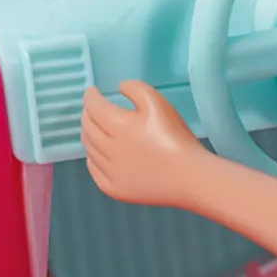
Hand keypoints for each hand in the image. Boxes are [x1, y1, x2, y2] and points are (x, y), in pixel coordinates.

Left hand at [81, 80, 205, 207]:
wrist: (189, 176)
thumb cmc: (177, 139)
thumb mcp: (158, 103)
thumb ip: (136, 89)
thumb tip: (120, 87)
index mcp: (118, 126)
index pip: (94, 107)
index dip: (90, 97)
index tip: (91, 92)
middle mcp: (109, 149)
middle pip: (88, 127)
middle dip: (87, 114)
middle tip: (91, 108)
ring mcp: (111, 171)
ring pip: (89, 149)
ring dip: (88, 135)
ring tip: (93, 128)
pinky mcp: (116, 189)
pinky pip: (95, 172)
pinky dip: (92, 160)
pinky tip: (97, 156)